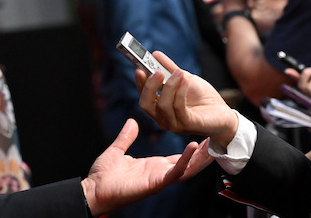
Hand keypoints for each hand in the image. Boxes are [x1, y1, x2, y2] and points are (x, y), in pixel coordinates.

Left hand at [81, 119, 209, 215]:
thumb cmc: (103, 175)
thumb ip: (126, 137)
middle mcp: (160, 173)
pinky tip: (192, 148)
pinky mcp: (155, 183)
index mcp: (154, 166)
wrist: (93, 189)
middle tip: (217, 140)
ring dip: (199, 158)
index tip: (204, 137)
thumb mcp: (117, 150)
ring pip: (186, 169)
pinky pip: (174, 172)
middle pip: (188, 164)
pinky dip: (185, 161)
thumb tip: (132, 121)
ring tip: (212, 145)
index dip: (192, 149)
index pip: (179, 157)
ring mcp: (159, 179)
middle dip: (203, 154)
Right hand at [137, 51, 237, 147]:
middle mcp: (163, 118)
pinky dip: (180, 92)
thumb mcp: (185, 78)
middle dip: (149, 87)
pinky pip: (179, 108)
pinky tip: (185, 80)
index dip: (139, 83)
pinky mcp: (188, 125)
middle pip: (146, 104)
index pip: (143, 96)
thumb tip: (154, 54)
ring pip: (163, 105)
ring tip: (179, 73)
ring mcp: (174, 124)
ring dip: (170, 86)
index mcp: (159, 108)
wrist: (224, 114)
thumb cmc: (203, 97)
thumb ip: (169, 68)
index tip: (139, 68)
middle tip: (157, 71)